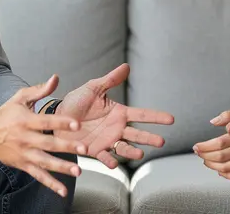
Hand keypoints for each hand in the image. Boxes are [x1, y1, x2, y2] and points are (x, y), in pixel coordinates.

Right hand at [0, 75, 87, 197]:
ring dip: (61, 167)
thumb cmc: (5, 114)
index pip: (46, 121)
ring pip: (45, 162)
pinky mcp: (23, 165)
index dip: (62, 123)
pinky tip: (62, 190)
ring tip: (77, 170)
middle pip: (49, 143)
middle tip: (84, 148)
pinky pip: (38, 176)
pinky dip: (50, 183)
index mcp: (26, 120)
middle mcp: (25, 138)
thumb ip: (40, 90)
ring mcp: (24, 154)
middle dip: (67, 146)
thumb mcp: (20, 98)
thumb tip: (55, 78)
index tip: (77, 124)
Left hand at [55, 63, 175, 167]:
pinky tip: (113, 163)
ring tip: (139, 153)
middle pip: (138, 134)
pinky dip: (109, 161)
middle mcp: (117, 129)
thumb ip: (110, 80)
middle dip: (149, 138)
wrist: (57, 117)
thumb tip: (127, 66)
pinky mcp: (95, 151)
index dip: (156, 116)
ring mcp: (107, 141)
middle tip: (161, 141)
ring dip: (132, 151)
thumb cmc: (76, 102)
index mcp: (119, 113)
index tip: (171, 119)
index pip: (142, 114)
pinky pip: (104, 157)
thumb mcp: (93, 88)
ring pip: (124, 148)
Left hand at [193, 108, 229, 181]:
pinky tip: (219, 169)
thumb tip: (213, 122)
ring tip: (205, 160)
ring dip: (214, 166)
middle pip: (223, 157)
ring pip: (229, 168)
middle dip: (206, 156)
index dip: (206, 146)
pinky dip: (227, 174)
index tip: (197, 146)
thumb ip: (229, 115)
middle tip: (198, 153)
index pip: (221, 143)